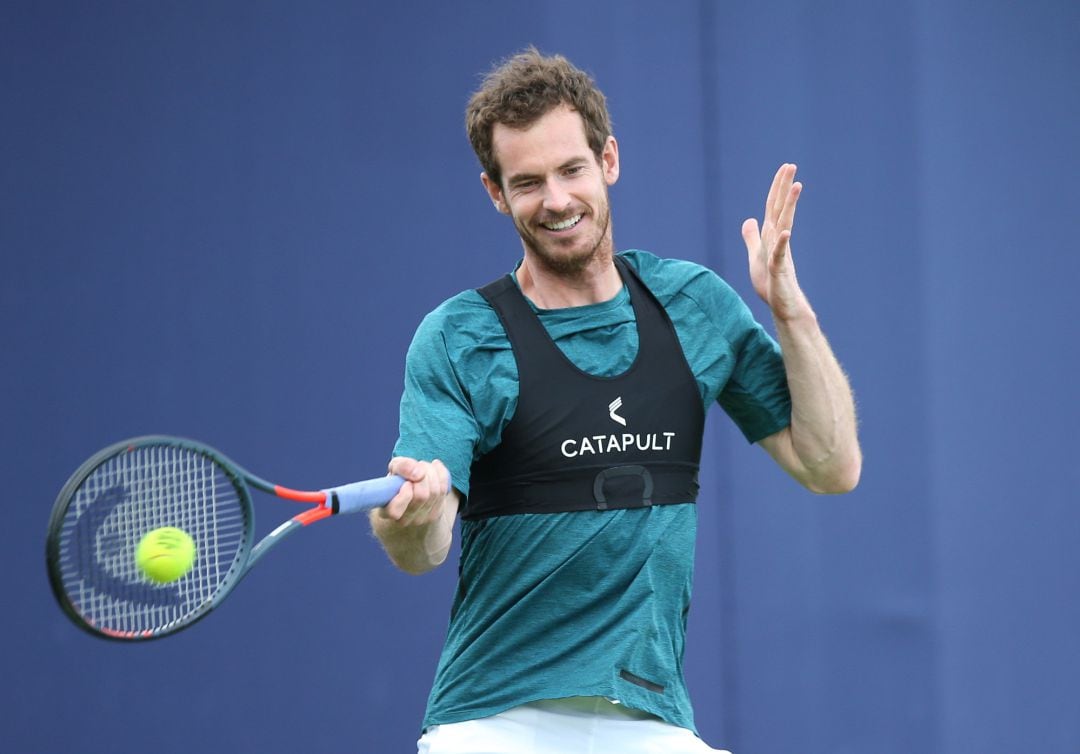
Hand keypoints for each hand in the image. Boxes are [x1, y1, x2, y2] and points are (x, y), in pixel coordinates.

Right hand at [379, 457, 451, 525]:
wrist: (411, 496)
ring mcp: (421, 519)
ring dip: (431, 472)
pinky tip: (435, 467)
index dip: (404, 494)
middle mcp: (403, 520)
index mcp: (386, 511)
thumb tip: (419, 472)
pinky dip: (441, 473)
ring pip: (434, 491)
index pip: (394, 511)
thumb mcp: (393, 471)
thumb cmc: (398, 482)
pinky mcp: (435, 514)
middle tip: (417, 466)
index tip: (406, 482)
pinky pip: (444, 490)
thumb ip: (401, 466)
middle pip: (421, 496)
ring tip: (424, 467)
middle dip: (422, 474)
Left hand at [741, 163, 808, 320]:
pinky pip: (780, 255)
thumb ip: (752, 238)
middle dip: (784, 188)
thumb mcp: (755, 256)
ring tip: (796, 186)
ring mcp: (780, 254)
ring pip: (784, 225)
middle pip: (781, 210)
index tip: (785, 168)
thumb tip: (749, 219)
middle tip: (791, 166)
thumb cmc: (771, 284)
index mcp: (772, 236)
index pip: (773, 207)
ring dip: (789, 206)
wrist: (783, 307)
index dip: (777, 188)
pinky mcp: (779, 270)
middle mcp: (779, 241)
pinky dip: (782, 243)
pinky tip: (785, 231)